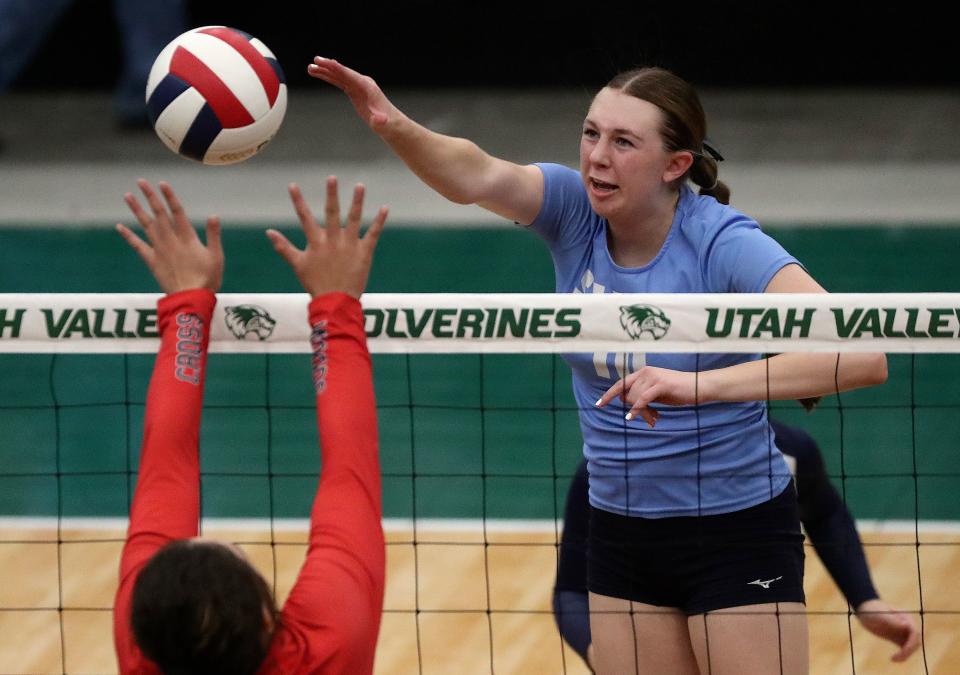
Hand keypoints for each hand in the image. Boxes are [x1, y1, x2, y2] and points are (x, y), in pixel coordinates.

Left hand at [116, 180, 223, 293]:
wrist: (190, 298)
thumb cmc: (207, 278)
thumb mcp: (217, 256)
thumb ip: (214, 235)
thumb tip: (214, 216)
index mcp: (188, 237)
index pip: (177, 212)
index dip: (169, 196)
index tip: (162, 183)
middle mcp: (171, 240)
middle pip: (158, 214)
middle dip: (150, 196)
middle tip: (140, 182)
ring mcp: (159, 250)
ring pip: (146, 225)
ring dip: (136, 210)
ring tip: (128, 196)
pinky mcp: (152, 261)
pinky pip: (138, 246)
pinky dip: (128, 236)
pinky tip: (120, 227)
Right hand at [266, 177, 387, 298]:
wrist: (336, 301)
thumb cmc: (315, 283)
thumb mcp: (297, 264)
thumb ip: (283, 247)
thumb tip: (268, 232)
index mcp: (316, 242)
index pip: (305, 217)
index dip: (298, 201)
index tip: (293, 185)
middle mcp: (333, 240)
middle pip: (332, 213)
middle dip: (331, 194)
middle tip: (332, 177)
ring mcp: (349, 245)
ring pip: (354, 219)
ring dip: (357, 201)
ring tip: (360, 185)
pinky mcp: (364, 252)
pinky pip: (373, 234)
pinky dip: (379, 221)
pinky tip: (384, 208)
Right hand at [307, 57, 395, 131]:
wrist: (391, 123)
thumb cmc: (387, 123)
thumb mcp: (383, 124)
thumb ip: (379, 121)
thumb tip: (379, 120)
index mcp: (367, 87)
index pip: (349, 75)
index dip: (337, 68)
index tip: (325, 62)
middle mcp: (362, 83)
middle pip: (343, 72)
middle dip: (329, 66)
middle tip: (315, 60)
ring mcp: (358, 85)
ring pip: (339, 76)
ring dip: (325, 71)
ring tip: (310, 67)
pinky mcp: (354, 90)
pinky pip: (339, 81)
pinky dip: (329, 77)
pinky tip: (318, 73)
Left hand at [595, 366, 700, 427]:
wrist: (699, 386)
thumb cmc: (679, 391)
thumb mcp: (657, 393)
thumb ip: (643, 395)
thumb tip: (628, 403)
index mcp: (643, 372)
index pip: (621, 384)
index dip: (608, 394)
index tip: (598, 404)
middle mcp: (645, 372)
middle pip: (627, 395)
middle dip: (635, 410)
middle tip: (652, 419)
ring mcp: (652, 377)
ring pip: (635, 399)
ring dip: (642, 413)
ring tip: (655, 419)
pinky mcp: (660, 384)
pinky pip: (642, 399)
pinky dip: (636, 409)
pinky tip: (632, 417)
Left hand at [855, 599, 920, 661]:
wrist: (864, 610)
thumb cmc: (871, 610)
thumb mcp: (880, 615)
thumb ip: (892, 620)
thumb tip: (906, 625)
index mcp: (905, 618)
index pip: (914, 632)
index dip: (911, 642)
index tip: (904, 650)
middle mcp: (907, 625)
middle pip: (915, 641)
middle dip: (909, 650)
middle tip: (897, 657)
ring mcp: (903, 632)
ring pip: (911, 646)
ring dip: (906, 654)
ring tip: (894, 659)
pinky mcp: (897, 638)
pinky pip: (904, 648)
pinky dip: (902, 655)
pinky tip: (893, 658)